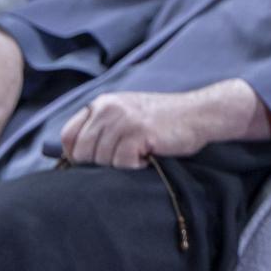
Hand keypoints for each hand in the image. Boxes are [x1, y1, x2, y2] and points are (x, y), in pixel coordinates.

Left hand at [59, 80, 270, 168]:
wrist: (201, 113)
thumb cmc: (164, 120)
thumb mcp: (127, 114)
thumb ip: (101, 127)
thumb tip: (72, 158)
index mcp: (102, 103)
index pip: (69, 136)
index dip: (77, 155)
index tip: (94, 162)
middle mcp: (108, 108)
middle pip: (82, 153)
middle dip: (100, 163)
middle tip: (125, 159)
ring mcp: (122, 120)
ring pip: (101, 161)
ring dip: (120, 165)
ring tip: (140, 155)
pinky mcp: (138, 133)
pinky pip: (121, 163)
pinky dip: (135, 166)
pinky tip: (149, 157)